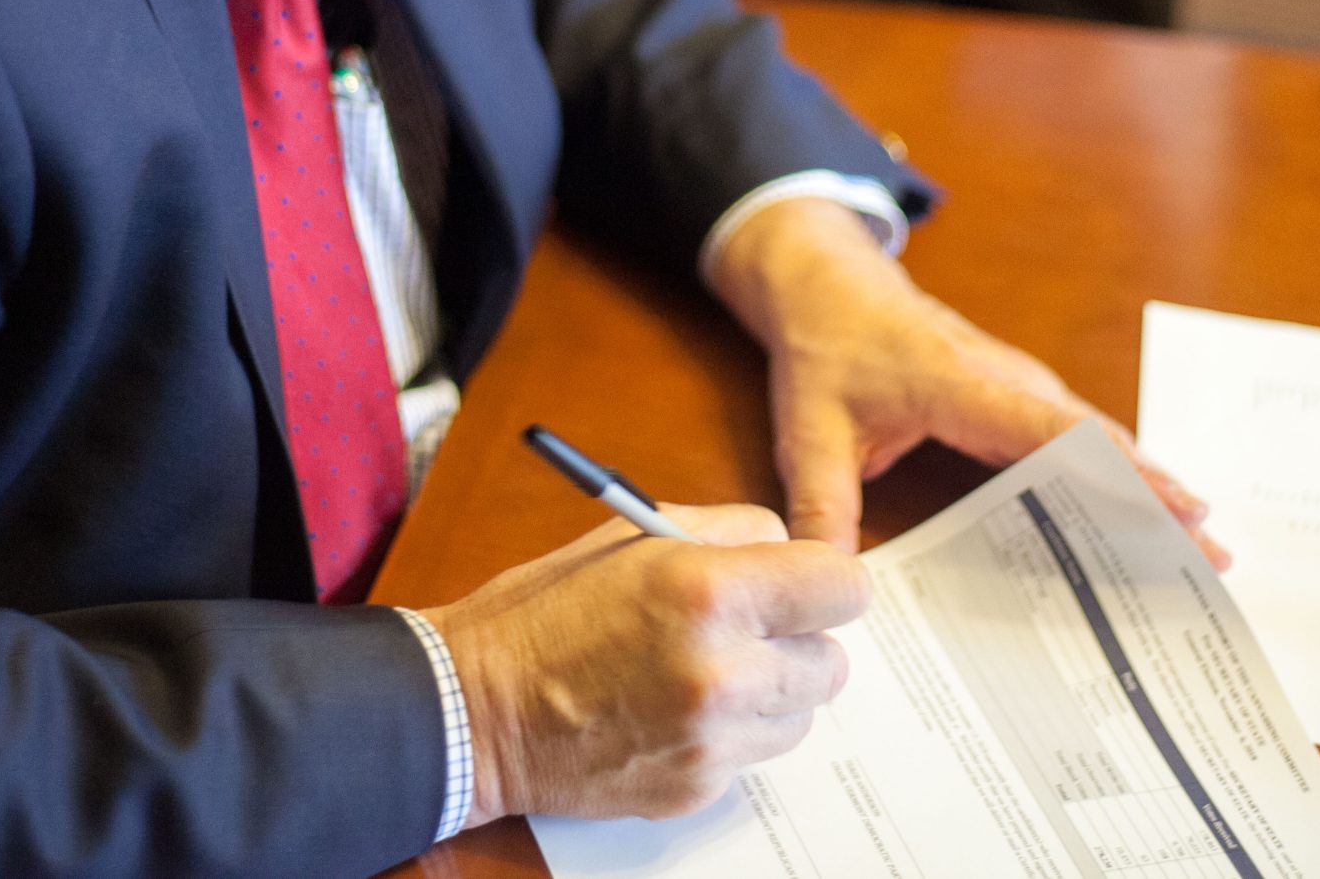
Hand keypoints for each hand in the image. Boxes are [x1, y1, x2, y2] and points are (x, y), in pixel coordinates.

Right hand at [419, 504, 867, 826]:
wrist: (475, 709)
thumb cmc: (546, 611)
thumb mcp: (636, 534)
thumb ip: (731, 532)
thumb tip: (791, 549)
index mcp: (711, 591)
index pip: (844, 588)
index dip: (826, 582)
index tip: (807, 585)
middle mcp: (724, 672)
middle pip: (834, 661)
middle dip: (797, 640)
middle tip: (746, 629)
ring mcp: (712, 740)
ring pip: (801, 712)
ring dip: (770, 691)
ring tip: (703, 670)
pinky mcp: (698, 788)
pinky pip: (753, 754)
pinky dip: (728, 733)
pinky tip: (671, 710)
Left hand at [704, 198, 1225, 566]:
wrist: (828, 281)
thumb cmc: (826, 346)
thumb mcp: (807, 432)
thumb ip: (822, 507)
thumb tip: (836, 586)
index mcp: (962, 384)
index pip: (1055, 433)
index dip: (1120, 473)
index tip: (1181, 507)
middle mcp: (1007, 379)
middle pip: (1098, 439)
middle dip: (1159, 493)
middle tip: (1217, 555)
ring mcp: (1019, 383)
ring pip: (1097, 436)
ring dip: (1147, 485)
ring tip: (1202, 549)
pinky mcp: (1018, 394)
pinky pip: (1077, 435)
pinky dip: (1116, 473)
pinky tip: (1143, 520)